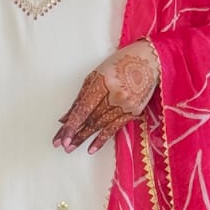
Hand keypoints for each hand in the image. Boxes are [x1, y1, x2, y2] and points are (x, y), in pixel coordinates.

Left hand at [54, 40, 159, 154]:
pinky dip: (101, 140)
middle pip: (89, 119)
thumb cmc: (119, 64)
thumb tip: (67, 117)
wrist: (149, 61)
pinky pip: (114, 129)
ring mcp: (125, 105)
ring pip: (99, 126)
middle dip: (74, 134)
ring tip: (71, 148)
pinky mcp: (133, 112)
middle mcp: (113, 95)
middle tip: (61, 145)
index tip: (60, 138)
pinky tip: (91, 149)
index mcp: (102, 82)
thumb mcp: (96, 75)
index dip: (71, 125)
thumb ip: (81, 97)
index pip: (83, 109)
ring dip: (84, 138)